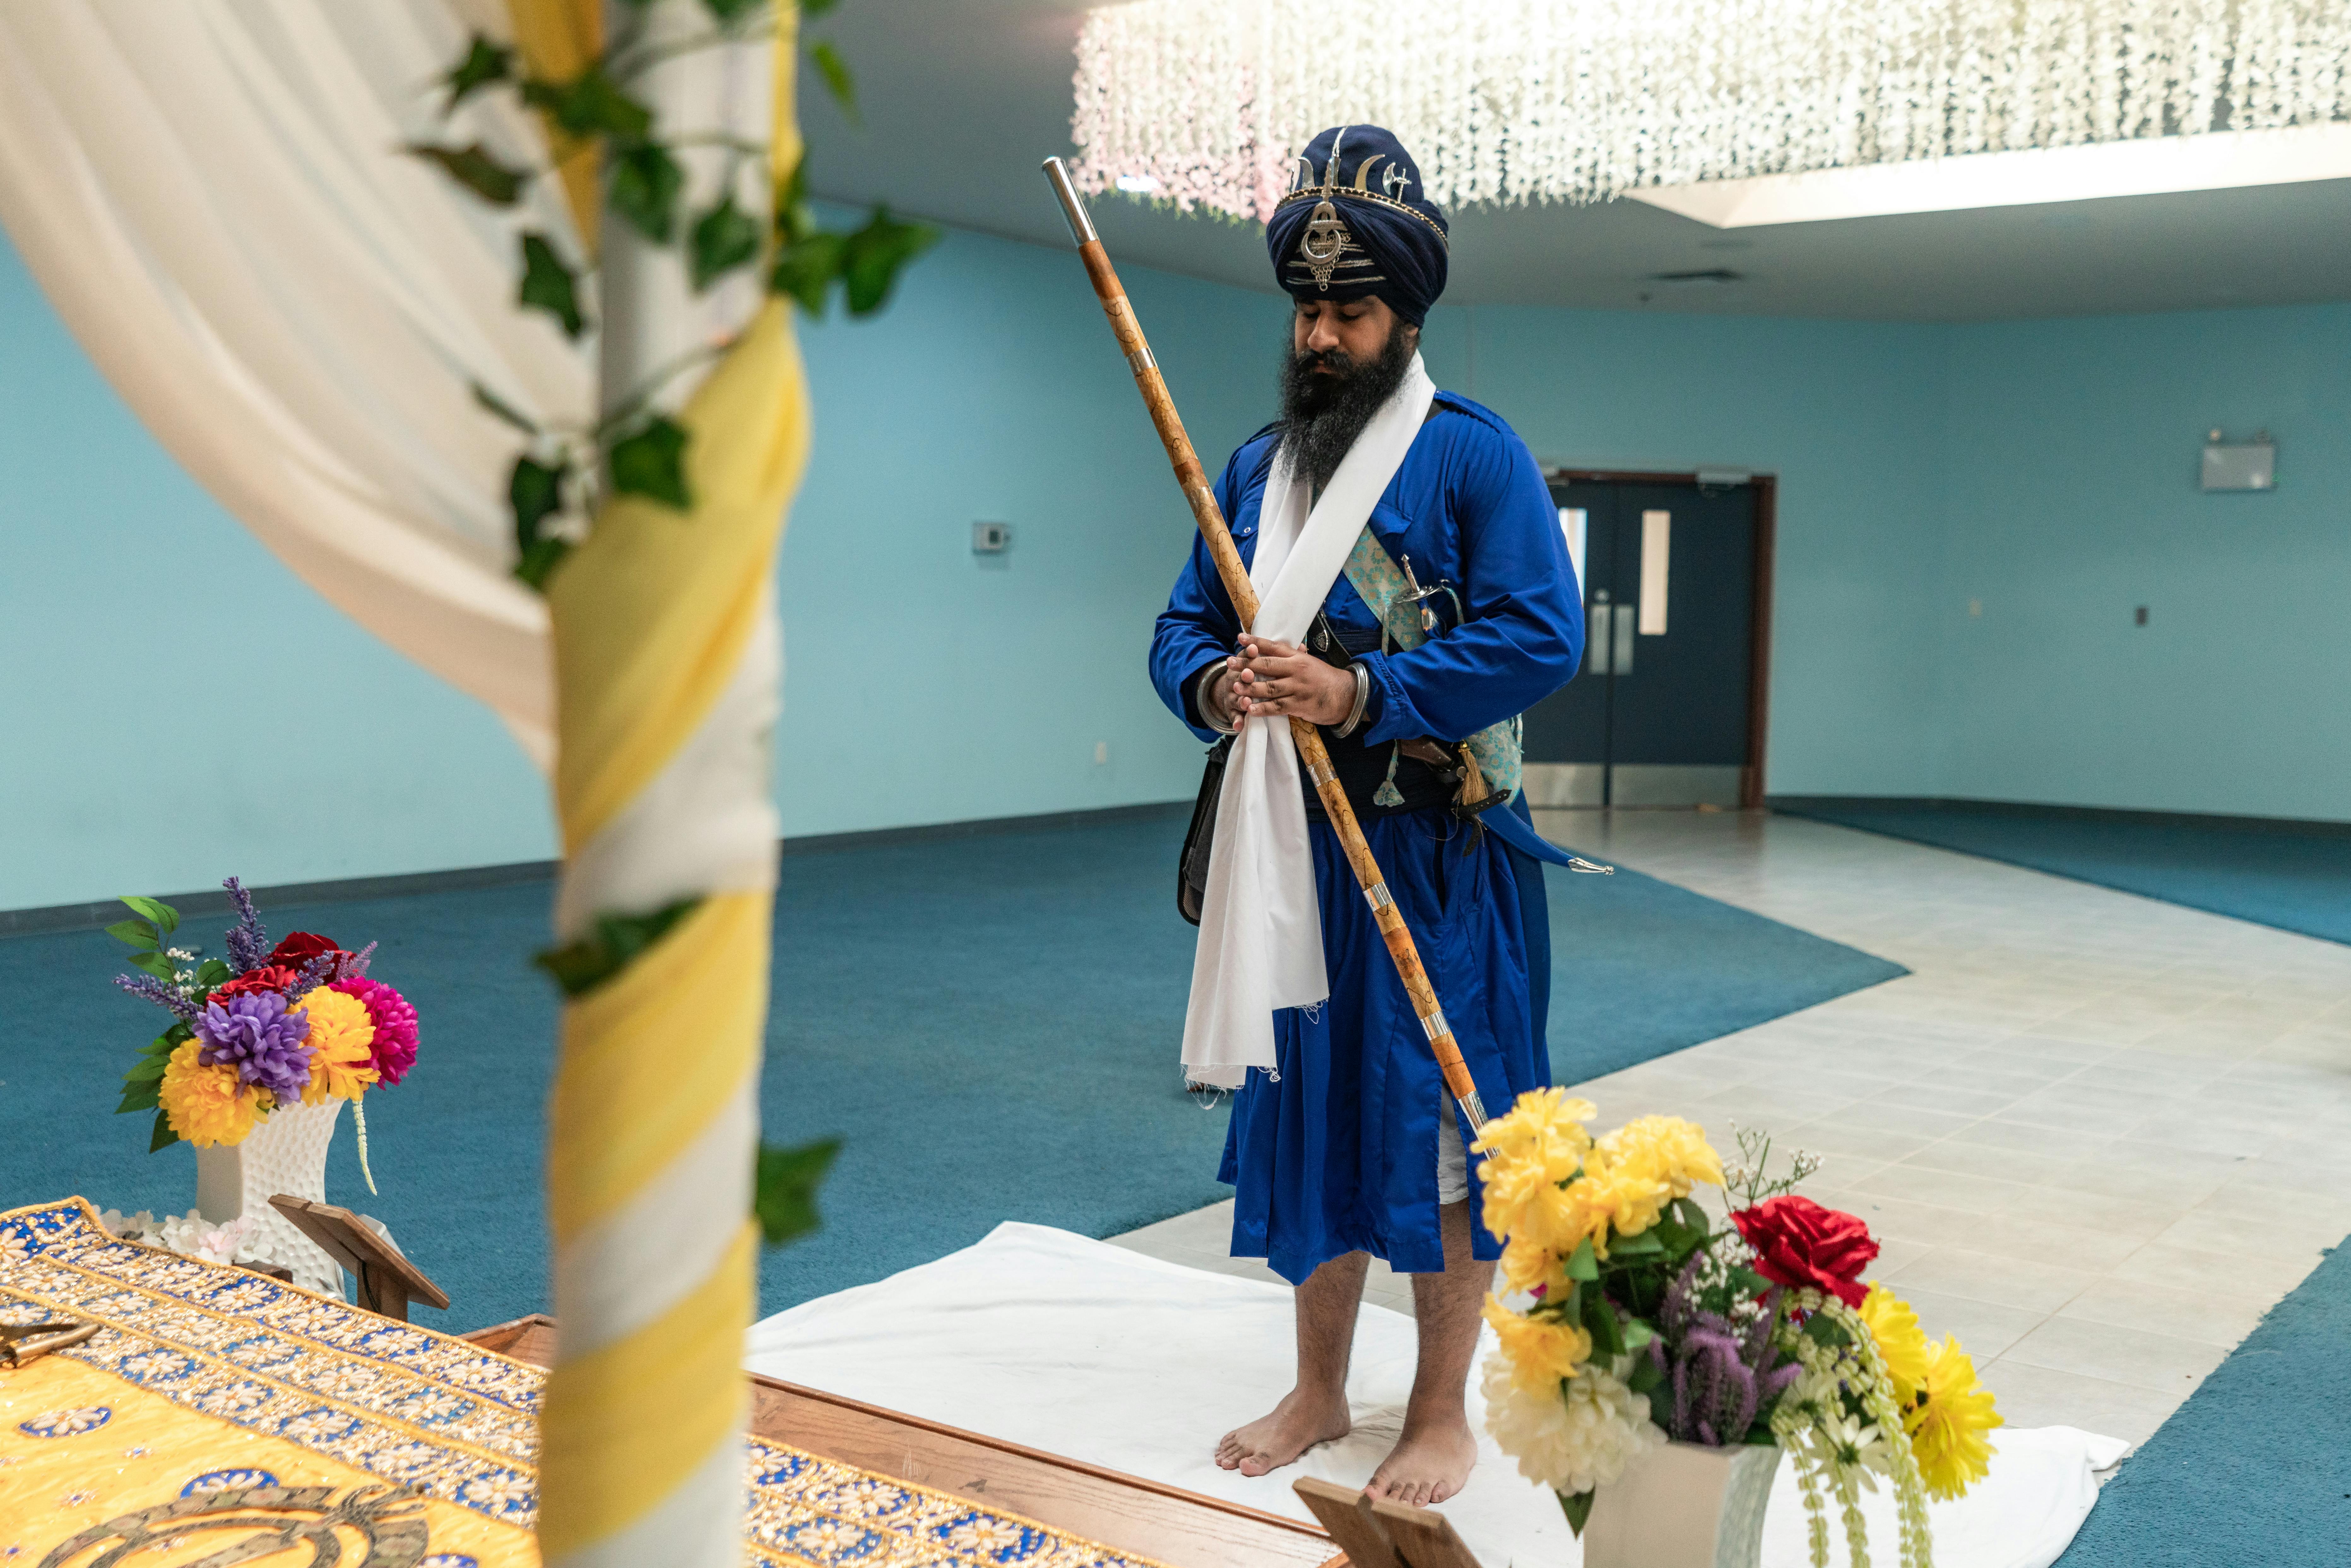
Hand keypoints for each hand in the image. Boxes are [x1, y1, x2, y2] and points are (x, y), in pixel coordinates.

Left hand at [1223, 634, 1354, 725]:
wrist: (1346, 695)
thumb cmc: (1325, 678)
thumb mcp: (1310, 662)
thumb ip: (1294, 655)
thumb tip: (1281, 644)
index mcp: (1297, 658)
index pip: (1273, 647)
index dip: (1256, 642)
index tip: (1240, 639)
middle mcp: (1296, 670)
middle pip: (1267, 666)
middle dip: (1246, 665)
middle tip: (1230, 663)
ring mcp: (1297, 688)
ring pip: (1269, 687)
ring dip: (1251, 688)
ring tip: (1235, 687)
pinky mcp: (1299, 706)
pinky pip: (1277, 707)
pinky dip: (1263, 709)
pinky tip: (1250, 710)